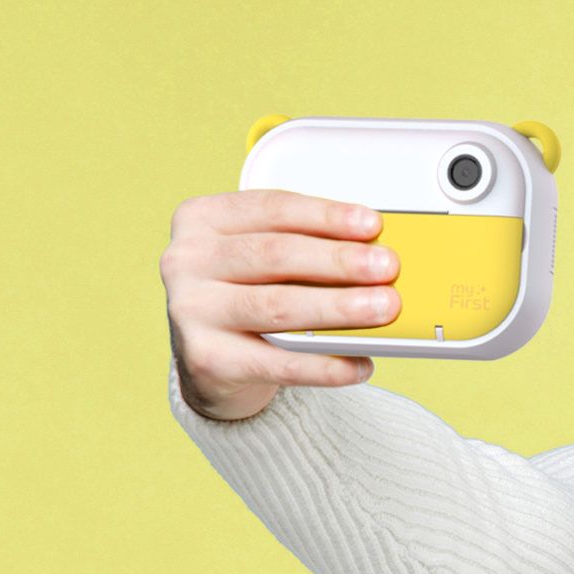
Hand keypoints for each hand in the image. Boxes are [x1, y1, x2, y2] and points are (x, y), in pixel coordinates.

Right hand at [160, 189, 400, 420]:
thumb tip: (371, 252)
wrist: (208, 363)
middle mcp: (186, 260)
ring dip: (338, 307)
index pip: (272, 208)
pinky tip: (359, 364)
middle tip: (387, 267)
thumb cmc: (244, 297)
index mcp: (202, 219)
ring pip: (277, 306)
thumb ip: (303, 249)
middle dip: (339, 260)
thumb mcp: (261, 261)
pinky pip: (278, 363)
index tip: (371, 224)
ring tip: (382, 308)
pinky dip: (325, 365)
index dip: (326, 215)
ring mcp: (191, 311)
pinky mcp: (206, 360)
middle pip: (276, 255)